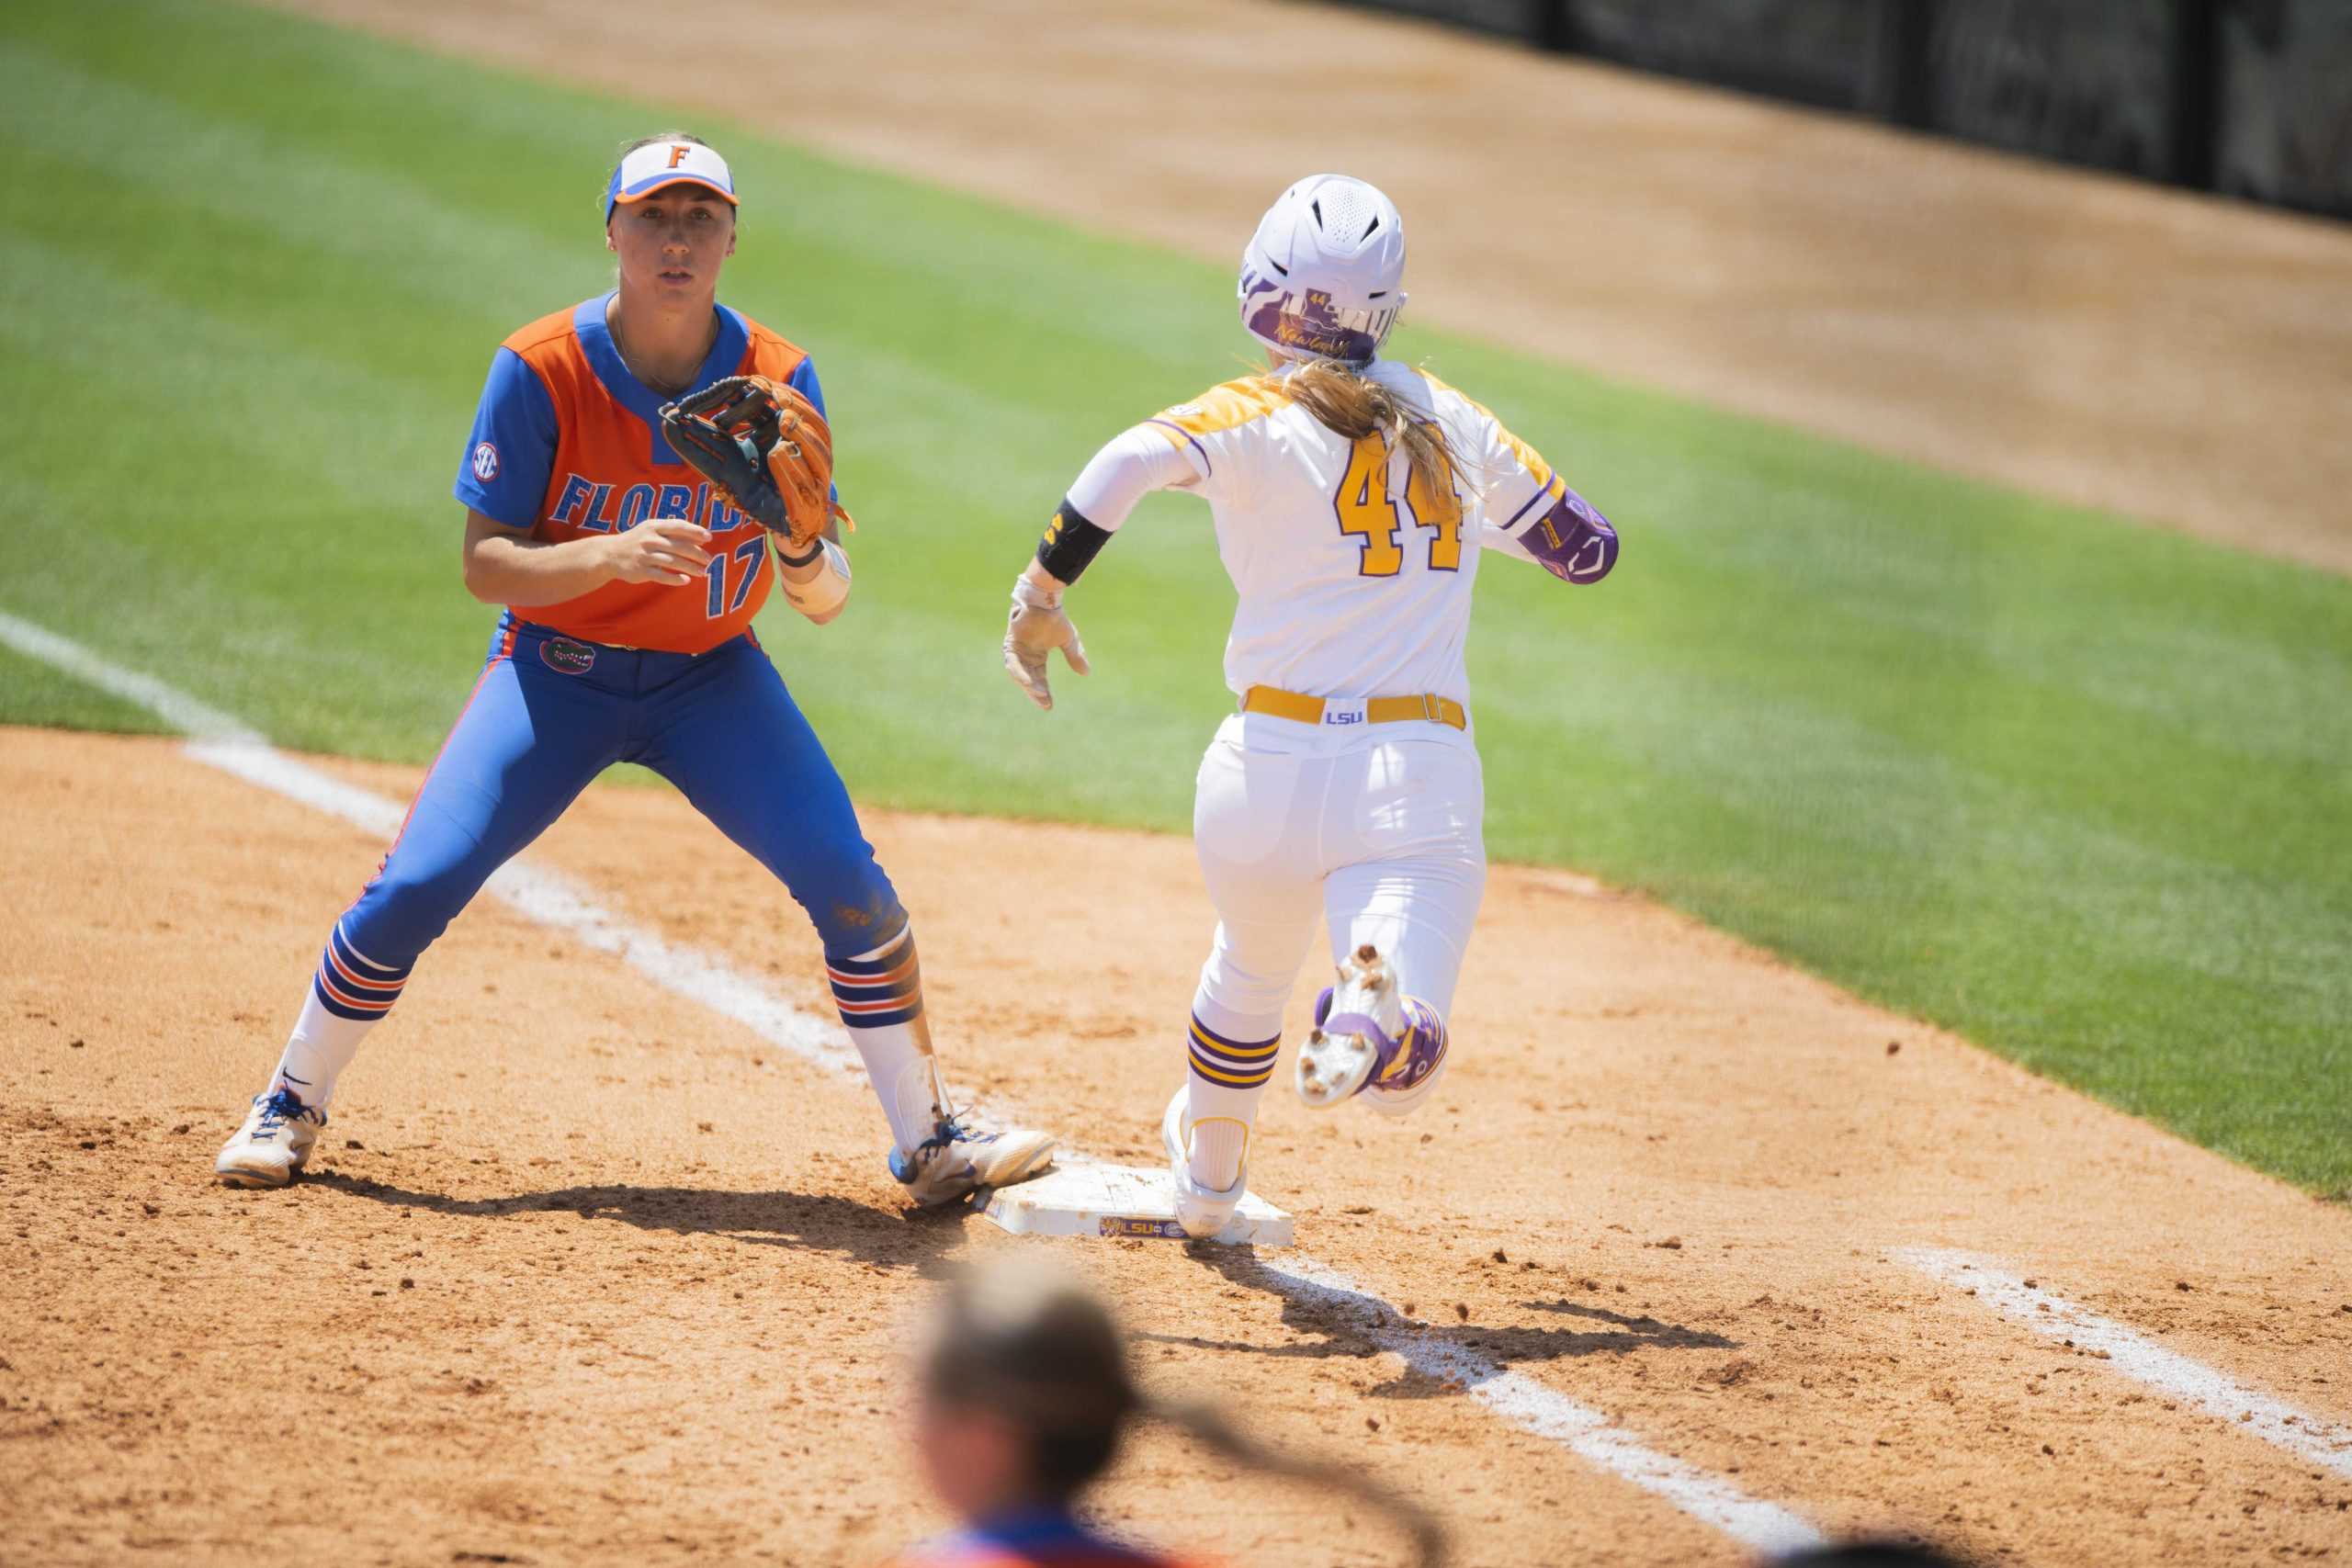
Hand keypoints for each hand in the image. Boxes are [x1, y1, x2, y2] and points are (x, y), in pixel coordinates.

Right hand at [602, 519, 713, 586]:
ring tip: (703, 572)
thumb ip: (673, 531)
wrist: (610, 554)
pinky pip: (662, 576)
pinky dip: (675, 579)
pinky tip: (686, 581)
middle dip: (697, 553)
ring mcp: (644, 555)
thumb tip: (701, 537)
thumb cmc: (638, 540)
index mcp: (653, 526)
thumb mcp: (652, 530)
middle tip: (709, 560)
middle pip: (679, 546)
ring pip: (673, 562)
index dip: (694, 531)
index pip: (678, 526)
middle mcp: (649, 539)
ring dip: (690, 567)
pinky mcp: (641, 570)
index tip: (709, 537)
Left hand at [1002, 571, 1088, 710]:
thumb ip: (1075, 656)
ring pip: (1019, 674)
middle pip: (1029, 679)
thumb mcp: (1069, 640)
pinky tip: (1028, 683)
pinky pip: (1012, 663)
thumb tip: (1086, 673)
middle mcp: (1025, 656)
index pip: (1039, 678)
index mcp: (1037, 656)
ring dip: (1028, 685)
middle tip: (1045, 705)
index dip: (1044, 692)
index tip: (1049, 706)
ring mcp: (1016, 650)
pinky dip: (1020, 673)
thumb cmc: (1055, 618)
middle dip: (1036, 693)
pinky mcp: (1011, 644)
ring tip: (1039, 695)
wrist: (1045, 601)